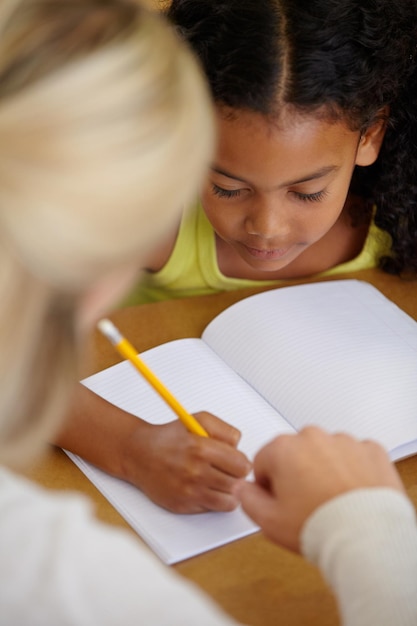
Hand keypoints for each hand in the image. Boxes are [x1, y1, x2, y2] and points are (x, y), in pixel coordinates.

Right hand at [122, 411, 250, 512]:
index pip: (242, 466)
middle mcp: (195, 472)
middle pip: (237, 485)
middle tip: (227, 471)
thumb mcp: (199, 420)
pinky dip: (213, 500)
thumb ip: (225, 430)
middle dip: (236, 477)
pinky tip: (205, 488)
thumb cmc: (169, 437)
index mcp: (201, 448)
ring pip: (229, 501)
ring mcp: (189, 491)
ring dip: (228, 491)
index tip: (236, 462)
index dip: (242, 463)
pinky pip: (212, 509)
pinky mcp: (183, 506)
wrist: (139, 454)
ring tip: (219, 480)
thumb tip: (240, 447)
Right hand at [237, 425, 404, 552]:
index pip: (264, 461)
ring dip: (326, 470)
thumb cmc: (320, 527)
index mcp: (283, 448)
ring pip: (326, 453)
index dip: (269, 486)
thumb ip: (248, 499)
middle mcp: (312, 437)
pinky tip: (351, 493)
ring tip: (331, 501)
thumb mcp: (269, 522)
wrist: (367, 536)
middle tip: (306, 504)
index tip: (280, 501)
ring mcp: (343, 442)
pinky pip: (356, 456)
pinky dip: (354, 470)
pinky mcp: (370, 450)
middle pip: (295, 453)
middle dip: (297, 473)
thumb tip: (243, 489)